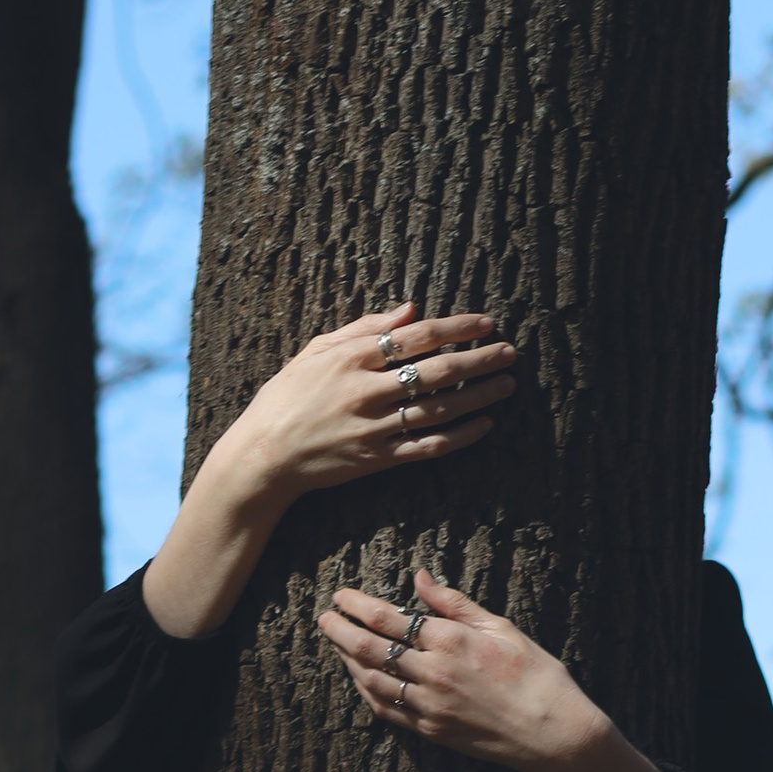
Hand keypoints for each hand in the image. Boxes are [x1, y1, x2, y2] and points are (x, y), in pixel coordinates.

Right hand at [141, 306, 517, 637]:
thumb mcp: (315, 352)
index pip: (417, 336)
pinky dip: (459, 436)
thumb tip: (410, 310)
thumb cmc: (285, 398)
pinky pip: (428, 447)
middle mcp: (366, 391)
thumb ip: (363, 329)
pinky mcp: (376, 461)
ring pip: (439, 409)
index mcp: (352, 358)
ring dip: (479, 396)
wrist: (262, 457)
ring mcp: (373, 428)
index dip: (457, 328)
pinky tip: (484, 424)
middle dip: (479, 359)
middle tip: (511, 351)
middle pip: (436, 371)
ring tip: (507, 384)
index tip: (487, 322)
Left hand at [316, 571, 699, 771]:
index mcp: (450, 641)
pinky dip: (367, 691)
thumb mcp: (500, 628)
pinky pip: (386, 709)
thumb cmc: (536, 675)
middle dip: (341, 631)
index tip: (341, 596)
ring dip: (348, 660)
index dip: (357, 606)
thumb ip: (454, 603)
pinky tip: (360, 678)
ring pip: (371, 680)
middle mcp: (432, 673)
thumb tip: (420, 577)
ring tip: (338, 645)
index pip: (388, 618)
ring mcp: (427, 706)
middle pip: (369, 648)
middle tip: (324, 618)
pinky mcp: (430, 731)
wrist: (552, 733)